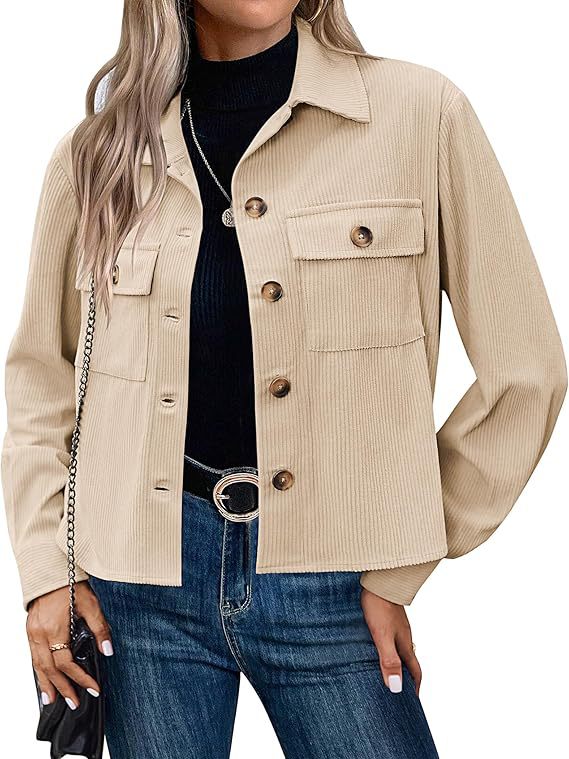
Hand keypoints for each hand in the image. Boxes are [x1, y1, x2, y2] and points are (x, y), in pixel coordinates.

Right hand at [26, 580, 112, 709]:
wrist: (51, 571)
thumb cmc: (71, 585)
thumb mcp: (90, 604)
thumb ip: (99, 628)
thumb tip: (108, 651)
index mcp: (54, 629)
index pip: (66, 662)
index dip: (79, 678)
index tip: (93, 688)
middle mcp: (39, 634)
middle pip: (49, 669)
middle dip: (63, 688)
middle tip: (74, 704)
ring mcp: (32, 634)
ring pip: (37, 666)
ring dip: (47, 685)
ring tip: (54, 701)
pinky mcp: (30, 631)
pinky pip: (33, 657)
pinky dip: (38, 672)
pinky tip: (44, 681)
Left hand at [360, 587, 420, 695]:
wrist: (378, 581)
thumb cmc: (380, 607)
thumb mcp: (383, 637)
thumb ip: (389, 660)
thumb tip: (396, 688)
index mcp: (405, 645)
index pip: (415, 672)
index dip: (415, 687)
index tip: (413, 702)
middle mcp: (404, 637)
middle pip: (408, 662)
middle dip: (405, 678)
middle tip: (398, 692)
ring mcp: (396, 627)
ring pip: (398, 649)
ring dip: (395, 662)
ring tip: (384, 673)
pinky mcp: (387, 618)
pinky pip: (390, 639)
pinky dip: (386, 649)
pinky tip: (374, 647)